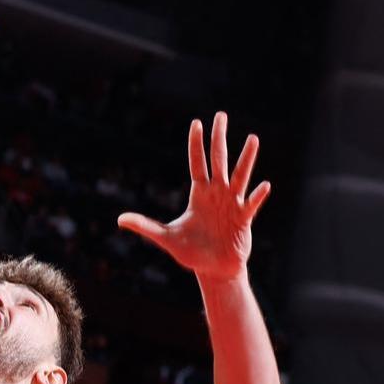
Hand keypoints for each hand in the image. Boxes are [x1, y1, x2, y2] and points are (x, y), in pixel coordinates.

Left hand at [118, 113, 271, 280]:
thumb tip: (119, 220)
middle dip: (219, 138)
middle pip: (218, 160)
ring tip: (252, 138)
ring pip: (240, 176)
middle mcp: (217, 193)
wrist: (214, 269)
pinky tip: (263, 185)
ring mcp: (232, 204)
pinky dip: (257, 195)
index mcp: (199, 194)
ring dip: (246, 158)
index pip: (197, 163)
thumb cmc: (191, 252)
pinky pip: (252, 204)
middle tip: (221, 115)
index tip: (197, 122)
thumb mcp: (165, 237)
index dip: (196, 144)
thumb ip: (145, 226)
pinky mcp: (244, 219)